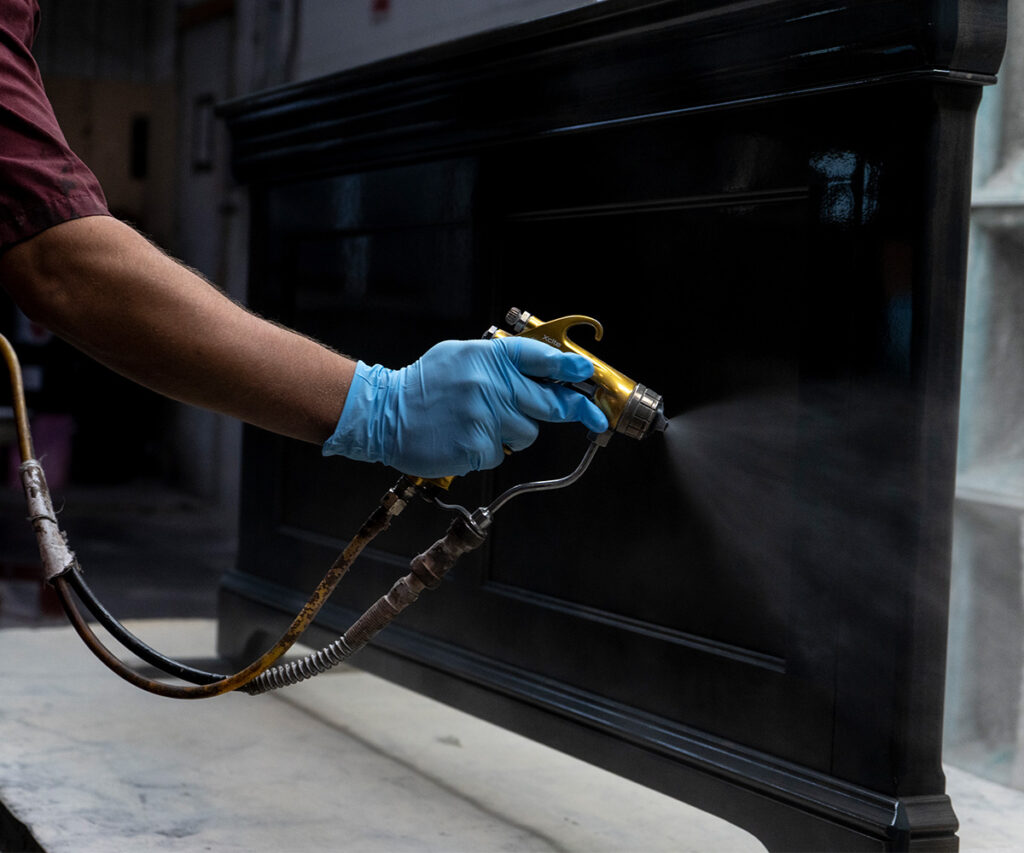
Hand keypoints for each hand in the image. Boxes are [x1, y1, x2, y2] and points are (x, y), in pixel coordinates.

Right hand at [322, 337, 608, 477]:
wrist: (384, 413)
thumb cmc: (426, 384)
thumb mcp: (461, 355)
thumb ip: (501, 361)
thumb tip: (547, 370)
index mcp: (489, 357)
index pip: (541, 358)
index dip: (570, 367)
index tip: (589, 375)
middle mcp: (491, 385)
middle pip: (550, 402)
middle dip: (572, 409)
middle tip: (591, 416)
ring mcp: (485, 418)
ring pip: (527, 433)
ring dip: (514, 432)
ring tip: (481, 422)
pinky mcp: (476, 448)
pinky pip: (500, 454)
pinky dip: (487, 450)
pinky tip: (464, 438)